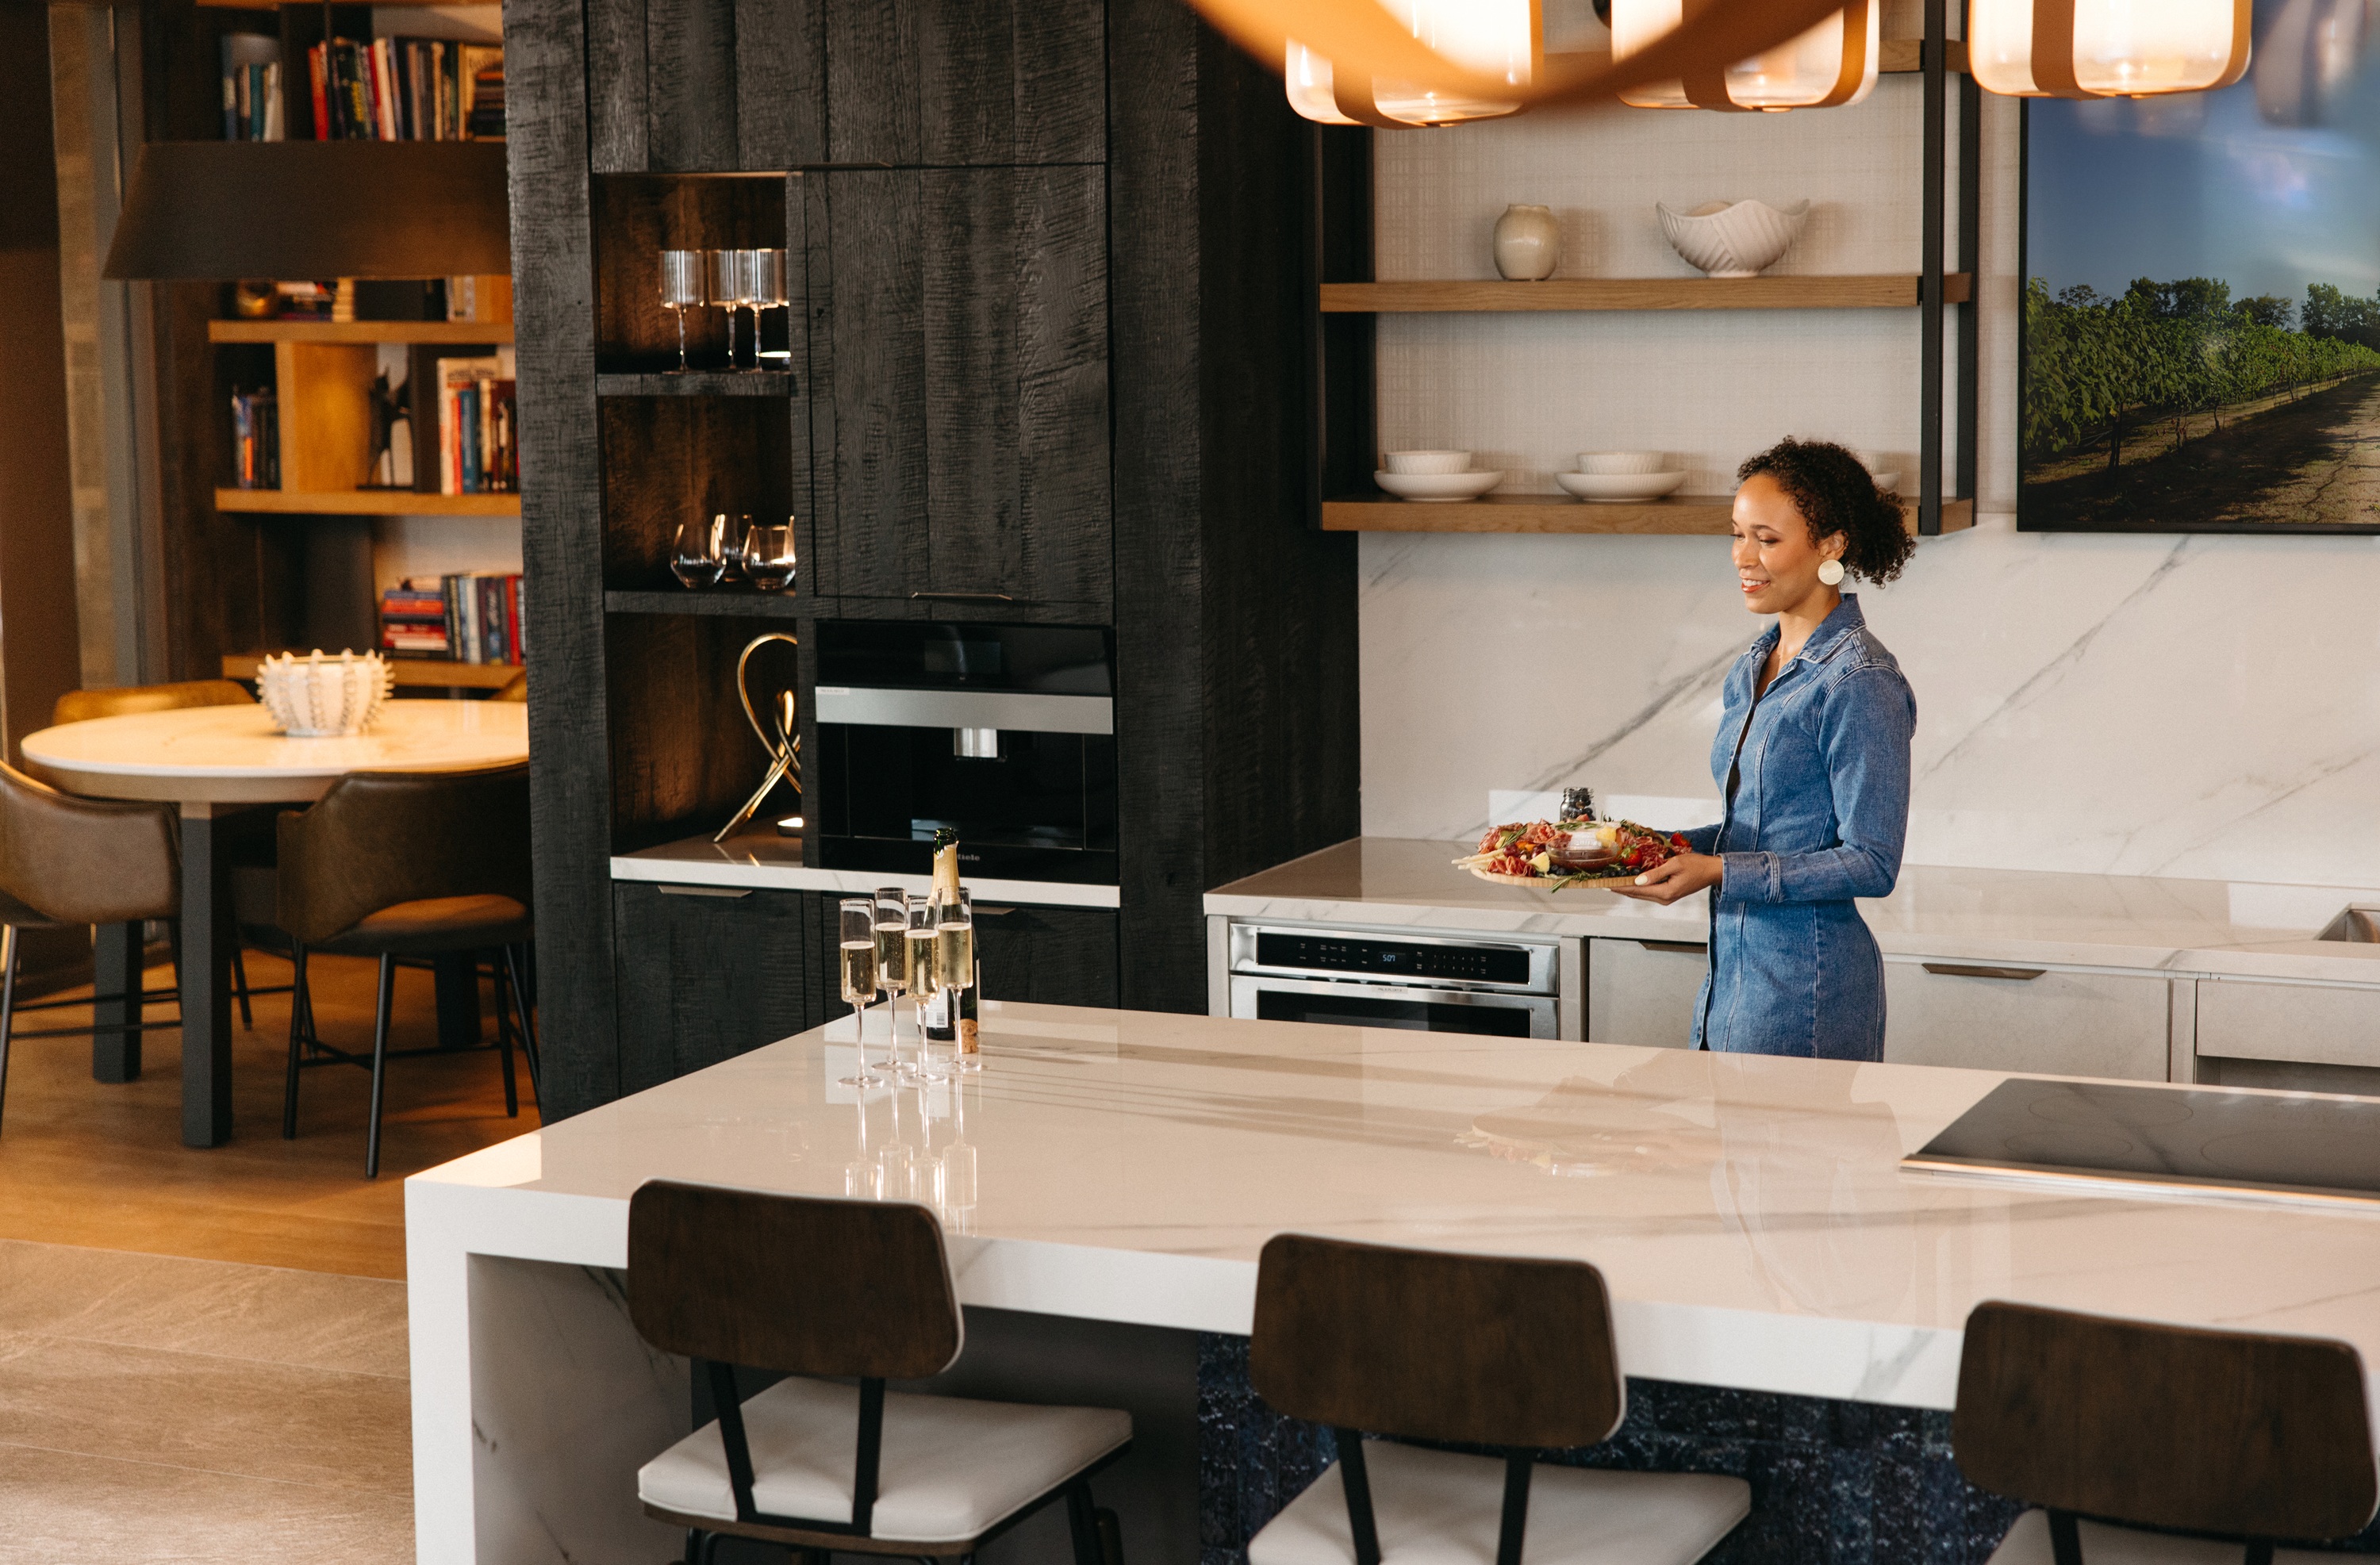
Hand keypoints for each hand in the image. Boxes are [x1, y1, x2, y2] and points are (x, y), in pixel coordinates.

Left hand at [1606, 852, 1722, 904]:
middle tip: (1605, 883)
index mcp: (1665, 893)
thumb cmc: (1696, 865)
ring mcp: (1666, 898)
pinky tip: (1631, 881)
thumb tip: (1638, 880)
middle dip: (1621, 889)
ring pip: (1642, 894)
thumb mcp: (1675, 865)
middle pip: (1637, 894)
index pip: (1637, 890)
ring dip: (1628, 888)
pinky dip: (1638, 887)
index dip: (1620, 887)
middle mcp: (1664, 899)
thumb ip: (1655, 873)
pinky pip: (1649, 892)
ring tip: (1614, 882)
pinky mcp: (1668, 894)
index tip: (1606, 884)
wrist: (1712, 872)